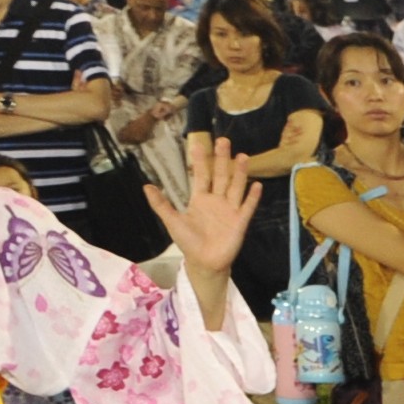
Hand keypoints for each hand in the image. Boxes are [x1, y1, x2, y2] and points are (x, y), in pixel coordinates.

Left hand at [154, 133, 254, 280]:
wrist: (204, 262)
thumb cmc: (188, 242)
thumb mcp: (172, 221)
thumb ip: (161, 204)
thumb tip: (146, 186)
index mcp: (200, 199)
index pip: (201, 175)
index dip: (199, 161)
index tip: (197, 144)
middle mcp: (216, 200)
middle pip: (220, 175)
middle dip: (221, 158)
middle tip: (223, 140)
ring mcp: (230, 210)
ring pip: (236, 186)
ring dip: (239, 172)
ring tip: (243, 156)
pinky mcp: (240, 221)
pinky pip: (248, 206)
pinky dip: (253, 196)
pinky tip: (257, 184)